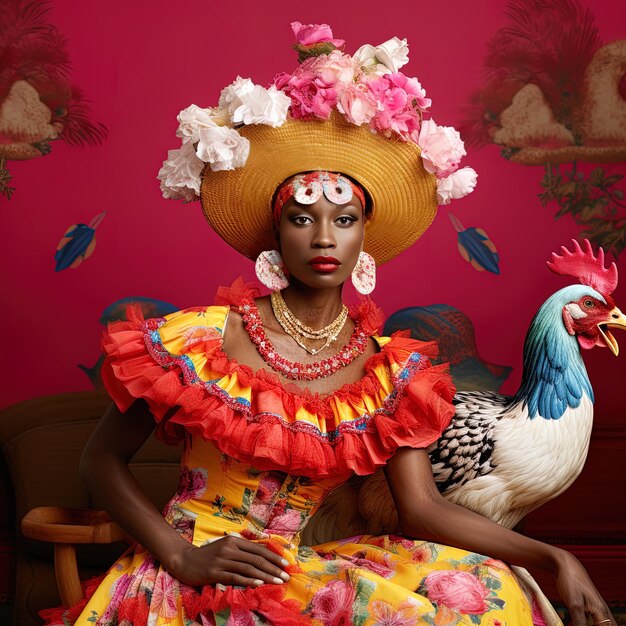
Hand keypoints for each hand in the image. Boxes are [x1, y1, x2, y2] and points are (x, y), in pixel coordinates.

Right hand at [167, 535, 290, 587]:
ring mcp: (222, 560)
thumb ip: (241, 551)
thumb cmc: (207, 555)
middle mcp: (229, 548)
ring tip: (278, 582)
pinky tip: (259, 583)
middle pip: (257, 558)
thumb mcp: (225, 547)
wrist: (184, 560)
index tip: (285, 564)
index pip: (258, 549)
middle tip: (286, 576)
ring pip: (249, 568)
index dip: (273, 557)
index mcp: (234, 540)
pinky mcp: (215, 572)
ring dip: (266, 576)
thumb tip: (262, 557)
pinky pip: (235, 577)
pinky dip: (249, 580)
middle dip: (274, 568)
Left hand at [554, 551, 615, 625]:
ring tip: (579, 622)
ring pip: (600, 624)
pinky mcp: (587, 606)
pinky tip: (575, 623)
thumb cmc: (570, 580)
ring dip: (593, 625)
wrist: (564, 564)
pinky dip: (586, 623)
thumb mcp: (574, 604)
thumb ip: (579, 622)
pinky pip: (592, 620)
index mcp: (601, 611)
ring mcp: (595, 608)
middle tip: (582, 624)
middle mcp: (601, 610)